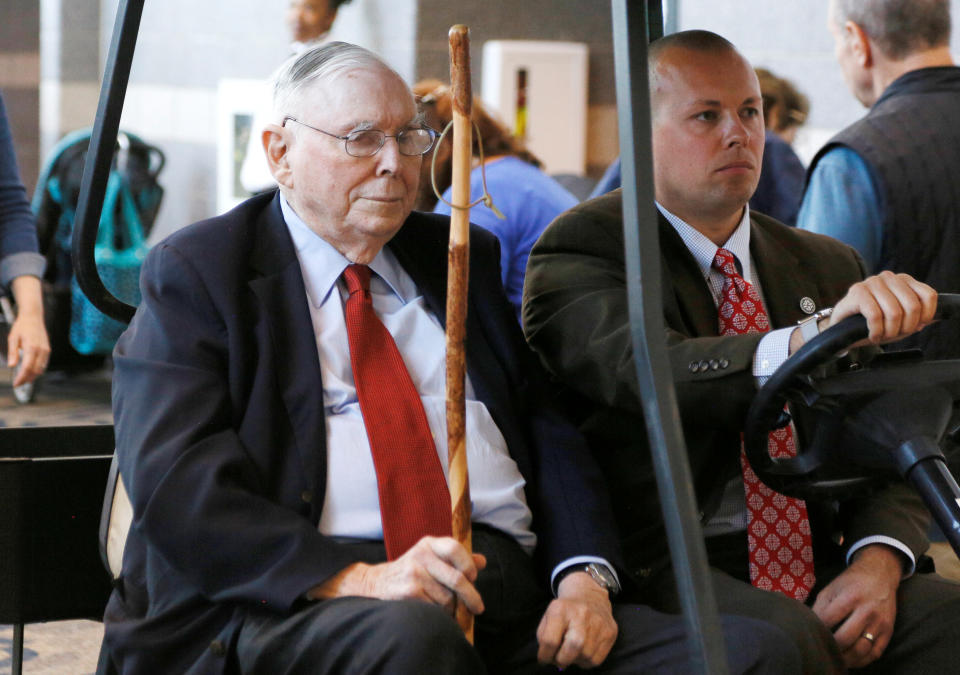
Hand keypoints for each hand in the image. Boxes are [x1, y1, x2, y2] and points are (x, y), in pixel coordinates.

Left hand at [6, 276, 50, 386]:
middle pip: (35, 370)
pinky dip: (38, 370)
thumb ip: (13, 353)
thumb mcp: (13, 338)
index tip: (16, 384)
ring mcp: (46, 350)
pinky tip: (31, 372)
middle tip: (18, 384)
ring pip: (41, 369)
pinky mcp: (48, 350)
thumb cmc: (22, 327)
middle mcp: (41, 350)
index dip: (21, 377)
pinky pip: (44, 364)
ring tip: (24, 380)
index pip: (27, 367)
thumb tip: (11, 366)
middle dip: (26, 379)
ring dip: (33, 376)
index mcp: (31, 347)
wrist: (33, 317)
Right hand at [307, 536, 485, 616]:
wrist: (374, 582)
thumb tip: (482, 561)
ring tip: (445, 607)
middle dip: (471, 596)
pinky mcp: (408, 592)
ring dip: (451, 608)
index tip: (473, 577)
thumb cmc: (410, 571)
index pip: (455, 548)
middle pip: (457, 579)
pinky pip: (435, 608)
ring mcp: (414, 573)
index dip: (468, 565)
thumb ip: (456, 559)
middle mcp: (420, 555)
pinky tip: (433, 611)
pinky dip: (439, 614)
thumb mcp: (430, 558)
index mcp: (428, 544)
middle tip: (478, 608)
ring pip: (447, 598)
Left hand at [536, 571, 617, 668]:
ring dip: (574, 660)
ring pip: (586, 656)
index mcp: (560, 609)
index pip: (550, 640)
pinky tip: (582, 651)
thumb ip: (544, 637)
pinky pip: (596, 659)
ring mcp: (599, 623)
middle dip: (562, 660)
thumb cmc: (565, 612)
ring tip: (571, 651)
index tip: (544, 659)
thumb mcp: (548, 616)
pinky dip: (585, 661)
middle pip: (574, 646)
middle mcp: (582, 614)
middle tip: (558, 659)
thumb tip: (549, 658)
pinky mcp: (610, 632)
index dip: (544, 655)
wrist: (589, 596)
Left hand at [811, 544, 902, 668]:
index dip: (816, 629)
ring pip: (860, 650)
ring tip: (834, 659)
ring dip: (845, 659)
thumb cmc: (850, 582)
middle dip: (830, 647)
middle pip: (844, 639)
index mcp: (850, 597)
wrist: (880, 575)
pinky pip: (875, 654)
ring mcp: (879, 623)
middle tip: (821, 650)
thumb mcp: (831, 588)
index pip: (828, 620)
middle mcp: (867, 611)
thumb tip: (808, 626)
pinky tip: (850, 660)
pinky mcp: (888, 632)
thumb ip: (820, 607)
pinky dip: (861, 661)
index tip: (810, 634)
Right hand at [829, 271, 936, 347]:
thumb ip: (918, 317)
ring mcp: (871, 282)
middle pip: (912, 306)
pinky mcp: (857, 292)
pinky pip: (875, 315)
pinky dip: (876, 331)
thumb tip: (935, 318)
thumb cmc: (871, 324)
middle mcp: (888, 277)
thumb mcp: (899, 320)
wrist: (840, 329)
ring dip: (889, 331)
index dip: (925, 316)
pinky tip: (872, 335)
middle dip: (905, 327)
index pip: (928, 295)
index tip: (913, 327)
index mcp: (902, 280)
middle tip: (894, 335)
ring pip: (894, 312)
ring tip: (881, 336)